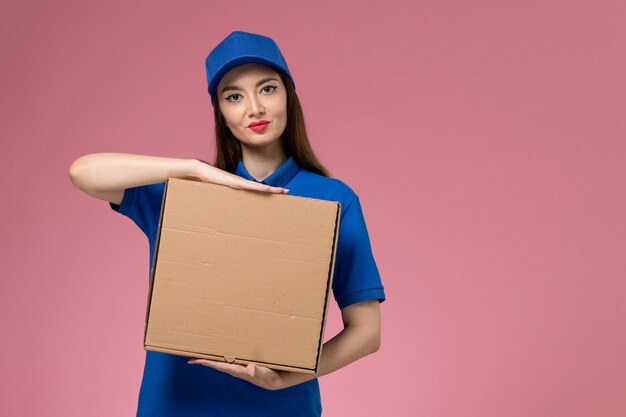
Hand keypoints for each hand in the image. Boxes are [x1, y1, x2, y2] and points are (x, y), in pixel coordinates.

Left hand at [187, 358, 313, 389]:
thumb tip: (250, 369)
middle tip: (191, 356)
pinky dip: (220, 356)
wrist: (274, 380)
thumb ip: (258, 370)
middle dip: (203, 360)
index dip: (206, 362)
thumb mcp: (265, 372)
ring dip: (210, 358)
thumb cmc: (269, 375)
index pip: (218, 365)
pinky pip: (227, 359)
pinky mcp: (241, 364)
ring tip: (201, 353)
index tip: (195, 360)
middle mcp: (234, 368)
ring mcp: (237, 367)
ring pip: (220, 361)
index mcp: (237, 369)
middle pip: (215, 364)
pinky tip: (218, 352)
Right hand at [192, 159, 288, 193]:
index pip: (258, 189)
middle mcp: (242, 183)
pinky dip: (260, 188)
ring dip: (272, 189)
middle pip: (262, 188)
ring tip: (283, 191)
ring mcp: (239, 182)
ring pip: (259, 187)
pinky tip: (268, 190)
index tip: (279, 193)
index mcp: (240, 186)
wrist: (201, 170)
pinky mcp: (234, 182)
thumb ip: (225, 195)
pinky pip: (250, 186)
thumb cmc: (209, 181)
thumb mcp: (219, 191)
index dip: (269, 191)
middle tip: (288, 192)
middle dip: (275, 190)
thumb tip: (228, 205)